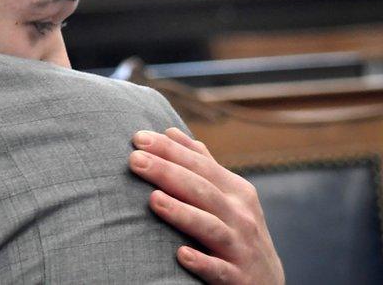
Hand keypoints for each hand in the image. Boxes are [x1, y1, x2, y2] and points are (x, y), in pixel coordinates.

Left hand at [129, 127, 283, 284]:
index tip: (138, 137)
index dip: (170, 150)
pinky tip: (181, 255)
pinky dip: (202, 262)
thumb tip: (170, 132)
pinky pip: (219, 270)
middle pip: (201, 190)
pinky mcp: (238, 278)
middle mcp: (239, 216)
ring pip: (210, 227)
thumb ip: (201, 164)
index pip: (199, 165)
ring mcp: (240, 247)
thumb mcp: (228, 195)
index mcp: (235, 191)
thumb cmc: (237, 230)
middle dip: (168, 172)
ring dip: (182, 213)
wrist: (267, 282)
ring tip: (153, 199)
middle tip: (134, 159)